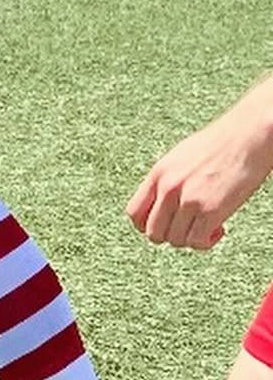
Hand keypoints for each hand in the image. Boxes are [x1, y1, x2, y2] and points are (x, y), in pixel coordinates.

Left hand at [127, 94, 272, 249]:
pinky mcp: (210, 210)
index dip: (146, 226)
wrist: (245, 137)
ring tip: (207, 225)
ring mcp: (188, 199)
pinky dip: (206, 242)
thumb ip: (167, 181)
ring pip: (176, 240)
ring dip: (191, 239)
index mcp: (158, 173)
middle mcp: (168, 187)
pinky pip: (197, 242)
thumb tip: (161, 204)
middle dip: (170, 236)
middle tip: (188, 229)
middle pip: (153, 233)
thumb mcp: (178, 159)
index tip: (162, 227)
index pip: (134, 212)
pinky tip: (218, 228)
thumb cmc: (217, 145)